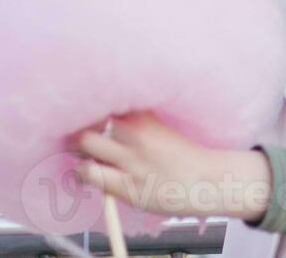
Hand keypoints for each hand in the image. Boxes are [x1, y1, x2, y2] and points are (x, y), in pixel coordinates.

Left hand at [73, 112, 271, 220]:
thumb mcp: (161, 128)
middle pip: (92, 118)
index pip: (107, 99)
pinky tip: (89, 173)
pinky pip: (91, 174)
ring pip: (86, 144)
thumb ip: (136, 120)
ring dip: (79, 149)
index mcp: (145, 116)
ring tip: (83, 155)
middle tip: (82, 135)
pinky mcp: (127, 186)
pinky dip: (84, 172)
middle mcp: (136, 134)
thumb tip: (105, 119)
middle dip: (81, 126)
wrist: (206, 181)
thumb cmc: (183, 156)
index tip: (84, 108)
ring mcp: (131, 160)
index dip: (91, 103)